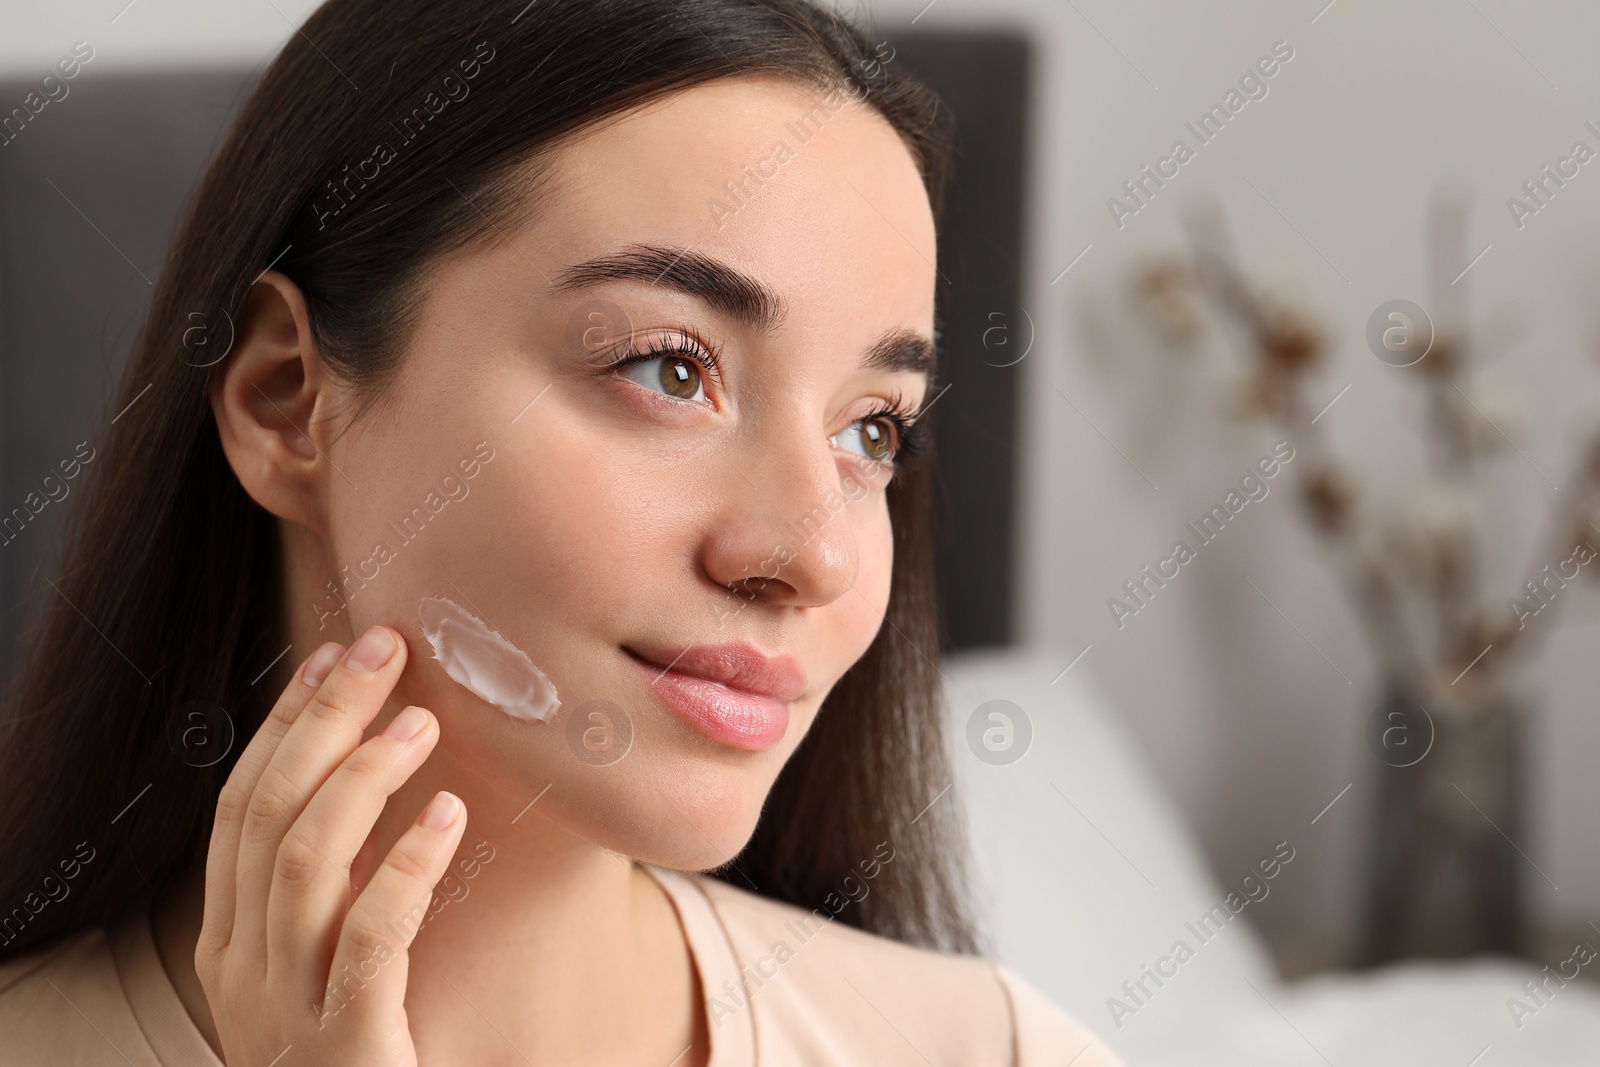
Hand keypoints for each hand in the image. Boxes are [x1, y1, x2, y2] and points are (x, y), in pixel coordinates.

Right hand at [195, 625, 466, 1065]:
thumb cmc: (358, 1053)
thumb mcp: (323, 965)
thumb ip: (333, 890)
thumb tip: (377, 781)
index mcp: (230, 940)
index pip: (242, 806)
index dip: (286, 723)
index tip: (335, 656)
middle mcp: (243, 966)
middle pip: (270, 812)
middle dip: (324, 718)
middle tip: (383, 648)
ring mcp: (286, 1007)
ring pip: (306, 859)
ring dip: (365, 775)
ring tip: (421, 722)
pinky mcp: (348, 1042)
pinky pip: (372, 936)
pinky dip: (408, 865)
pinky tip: (451, 813)